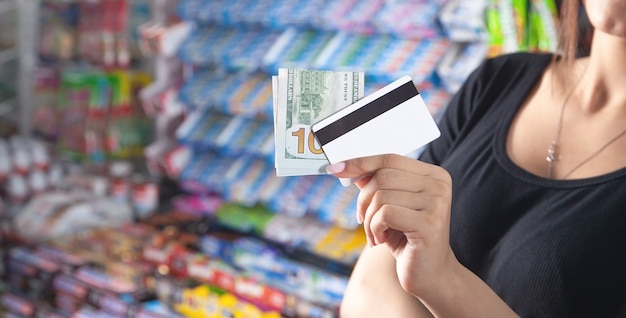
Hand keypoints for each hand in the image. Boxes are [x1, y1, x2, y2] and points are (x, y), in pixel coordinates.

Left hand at [326, 154, 457, 296]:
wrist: (430, 274)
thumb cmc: (407, 238)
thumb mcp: (388, 207)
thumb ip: (373, 184)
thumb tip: (344, 166)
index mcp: (433, 175)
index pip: (390, 159)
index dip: (360, 163)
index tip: (335, 169)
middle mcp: (439, 185)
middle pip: (382, 176)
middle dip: (363, 200)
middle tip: (363, 220)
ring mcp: (437, 203)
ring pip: (381, 196)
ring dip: (369, 220)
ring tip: (375, 235)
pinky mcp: (429, 223)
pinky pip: (385, 214)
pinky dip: (374, 228)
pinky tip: (381, 240)